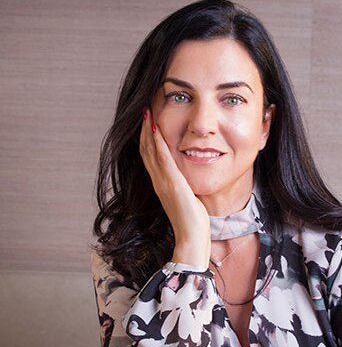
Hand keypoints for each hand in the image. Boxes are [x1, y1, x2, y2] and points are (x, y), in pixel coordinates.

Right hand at [140, 108, 210, 268]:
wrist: (191, 237)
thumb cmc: (193, 222)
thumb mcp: (187, 199)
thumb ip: (184, 188)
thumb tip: (189, 180)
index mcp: (161, 185)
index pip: (150, 157)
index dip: (146, 139)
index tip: (148, 122)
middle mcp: (158, 182)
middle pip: (145, 150)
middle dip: (143, 129)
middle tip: (144, 110)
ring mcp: (163, 182)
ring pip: (150, 151)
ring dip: (147, 130)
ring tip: (147, 112)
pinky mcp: (171, 184)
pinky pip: (162, 159)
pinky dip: (158, 143)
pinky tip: (156, 128)